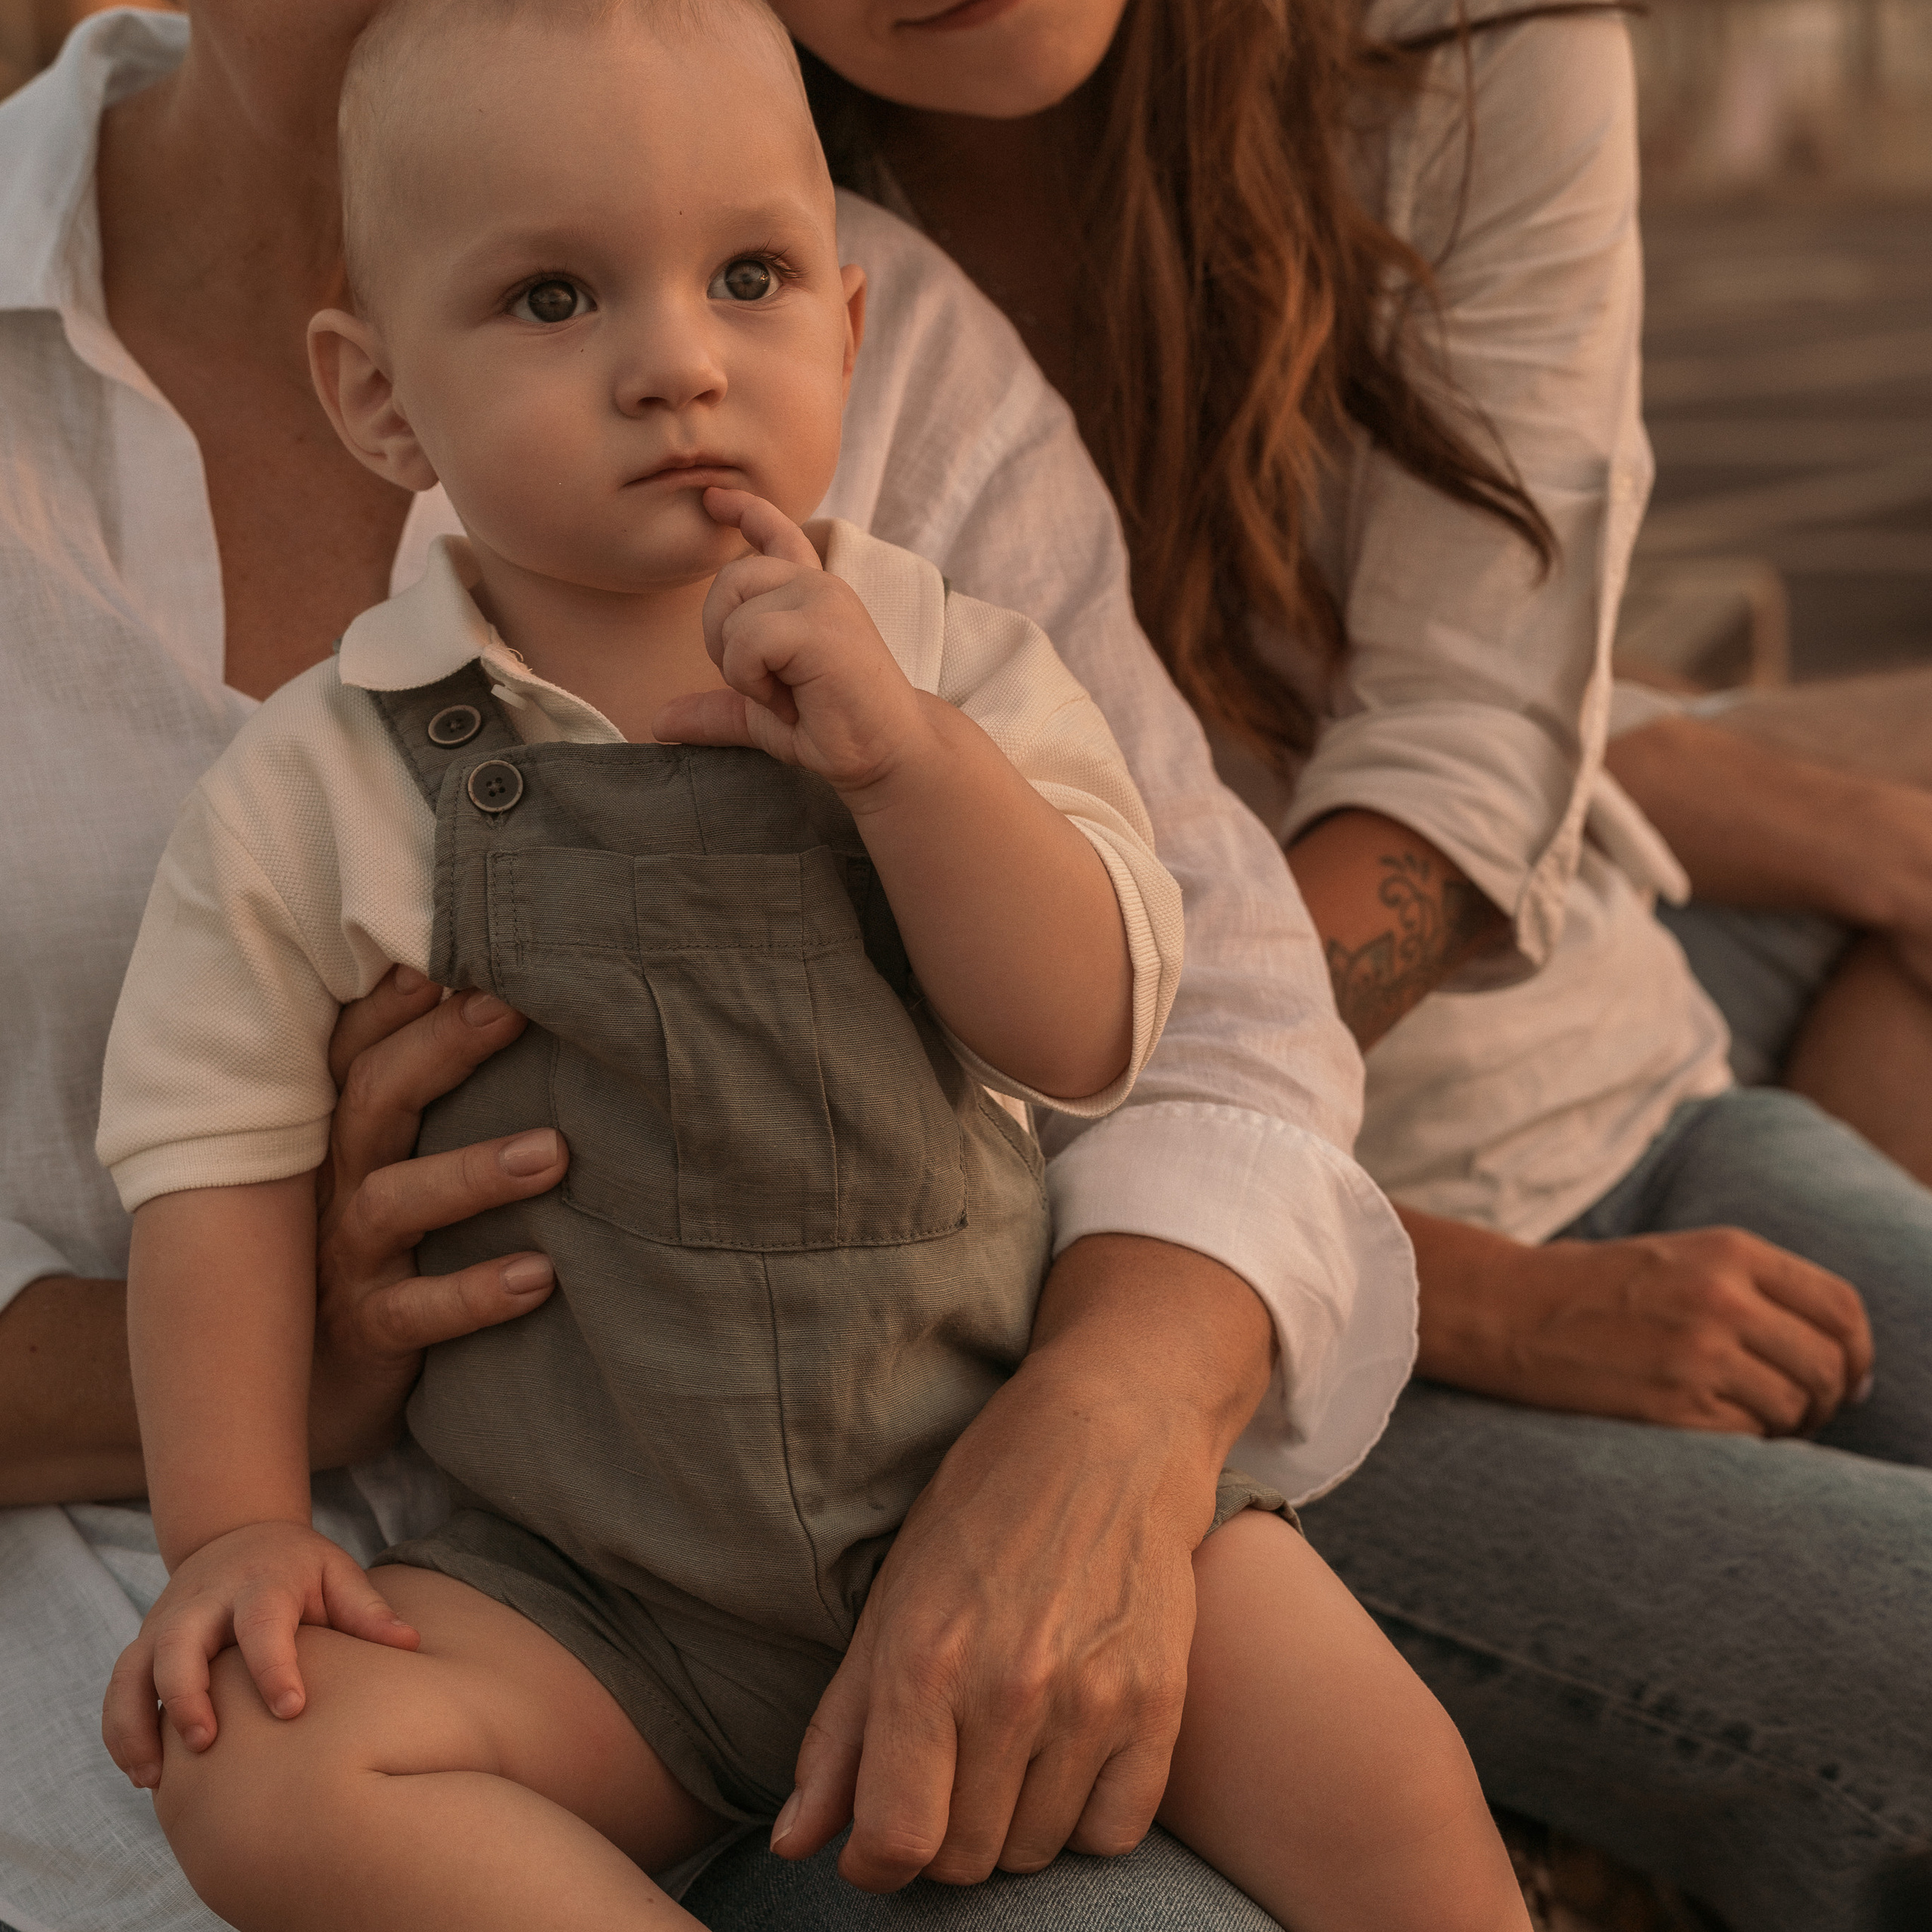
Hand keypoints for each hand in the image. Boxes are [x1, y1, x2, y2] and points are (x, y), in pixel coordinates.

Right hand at [101, 1520, 416, 1788]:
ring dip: (138, 1723)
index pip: (262, 1622)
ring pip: (134, 1671)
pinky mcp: (144, 1645)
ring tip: (154, 1778)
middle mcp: (204, 1603)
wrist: (237, 1535)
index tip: (291, 1710)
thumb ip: (367, 1610)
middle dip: (188, 1694)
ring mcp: (166, 1624)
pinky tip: (143, 1775)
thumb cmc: (299, 1568)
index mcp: (260, 1584)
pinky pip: (119, 1689)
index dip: (274, 1666)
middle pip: (181, 1644)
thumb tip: (410, 1644)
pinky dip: (122, 1731)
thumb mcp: (336, 1573)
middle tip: (207, 1743)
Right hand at [307, 965, 570, 1466]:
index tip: (455, 946)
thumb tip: (519, 1003)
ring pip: (393, 1202)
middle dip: (440, 1049)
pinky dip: (475, 1294)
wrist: (300, 1396)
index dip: (395, 997)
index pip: (356, 1047)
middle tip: (512, 1006)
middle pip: (374, 1100)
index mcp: (339, 1132)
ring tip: (555, 1152)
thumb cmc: (370, 1252)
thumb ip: (429, 1096)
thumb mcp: (389, 1166)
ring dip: (474, 1173)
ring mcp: (343, 1259)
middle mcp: (331, 1182)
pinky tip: (542, 1276)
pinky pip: (414, 1312)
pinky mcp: (366, 1334)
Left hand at [652, 488, 929, 797]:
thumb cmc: (836, 730)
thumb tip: (660, 722)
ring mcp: (822, 598)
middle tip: (760, 683)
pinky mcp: (821, 625)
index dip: (743, 510)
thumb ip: (718, 708)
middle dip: (721, 636)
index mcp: (811, 594)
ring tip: (785, 695)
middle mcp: (818, 584)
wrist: (890, 754)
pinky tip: (790, 701)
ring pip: (734, 614)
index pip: (777, 533)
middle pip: (729, 578)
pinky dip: (752, 680)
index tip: (713, 498)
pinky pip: (747, 640)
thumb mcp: (764, 715)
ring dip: (741, 668)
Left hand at [769, 1236, 1272, 1892]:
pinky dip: (1085, 1816)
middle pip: (966, 1860)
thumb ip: (840, 1733)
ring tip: (1009, 1745)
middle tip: (949, 1771)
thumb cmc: (982, 1513)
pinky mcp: (1161, 1703)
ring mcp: (1093, 1700)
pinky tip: (1067, 1753)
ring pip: (1037, 1852)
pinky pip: (1113, 1834)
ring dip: (1013, 1824)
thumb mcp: (890, 1602)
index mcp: (924, 1663)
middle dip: (943, 1835)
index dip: (876, 1859)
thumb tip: (798, 1842)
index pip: (896, 1842)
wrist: (1108, 1438)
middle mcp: (1009, 1690)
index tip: (880, 1834)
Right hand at [1409, 1209, 1873, 1433]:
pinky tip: (1712, 1425)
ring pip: (1794, 1407)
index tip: (1847, 1378)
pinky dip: (1743, 1440)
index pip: (1841, 1308)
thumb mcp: (1678, 1257)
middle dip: (1828, 1400)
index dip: (1858, 1352)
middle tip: (1803, 1414)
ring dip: (1785, 1426)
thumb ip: (1753, 1289)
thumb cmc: (1588, 1286)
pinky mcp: (1671, 1404)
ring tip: (1750, 1421)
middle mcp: (1722, 1298)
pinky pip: (1747, 1437)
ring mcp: (1699, 1352)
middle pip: (1829, 1365)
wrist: (1503, 1310)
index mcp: (1728, 1251)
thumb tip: (1840, 1358)